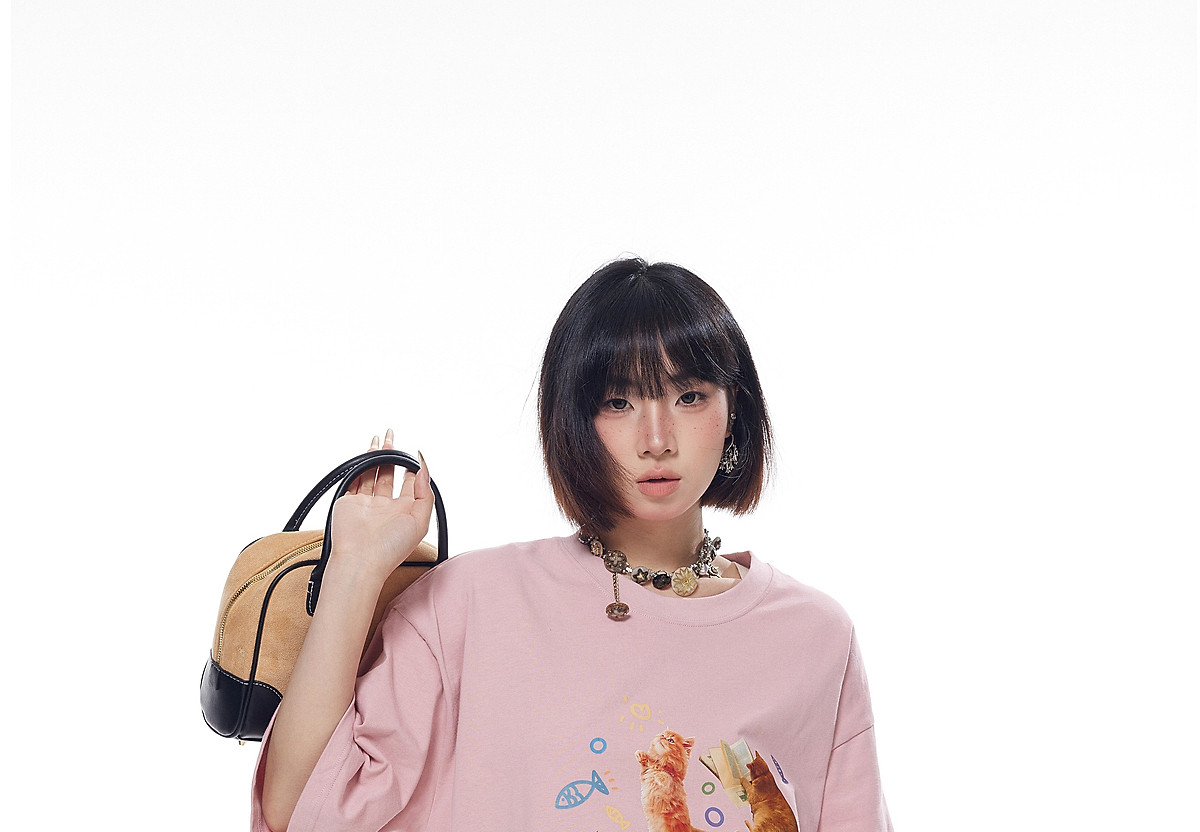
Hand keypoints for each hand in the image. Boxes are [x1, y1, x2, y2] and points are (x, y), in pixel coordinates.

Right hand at [328, 428, 434, 581]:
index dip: (412, 468)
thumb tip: (424, 466)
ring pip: (371, 473)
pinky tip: (365, 454)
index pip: (410, 483)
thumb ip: (425, 492)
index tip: (414, 454)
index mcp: (404, 511)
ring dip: (375, 456)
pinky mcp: (349, 502)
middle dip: (391, 455)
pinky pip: (354, 480)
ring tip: (380, 440)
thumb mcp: (420, 519)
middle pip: (389, 474)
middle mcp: (386, 506)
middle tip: (392, 437)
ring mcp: (366, 504)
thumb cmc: (392, 547)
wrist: (360, 560)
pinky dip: (359, 467)